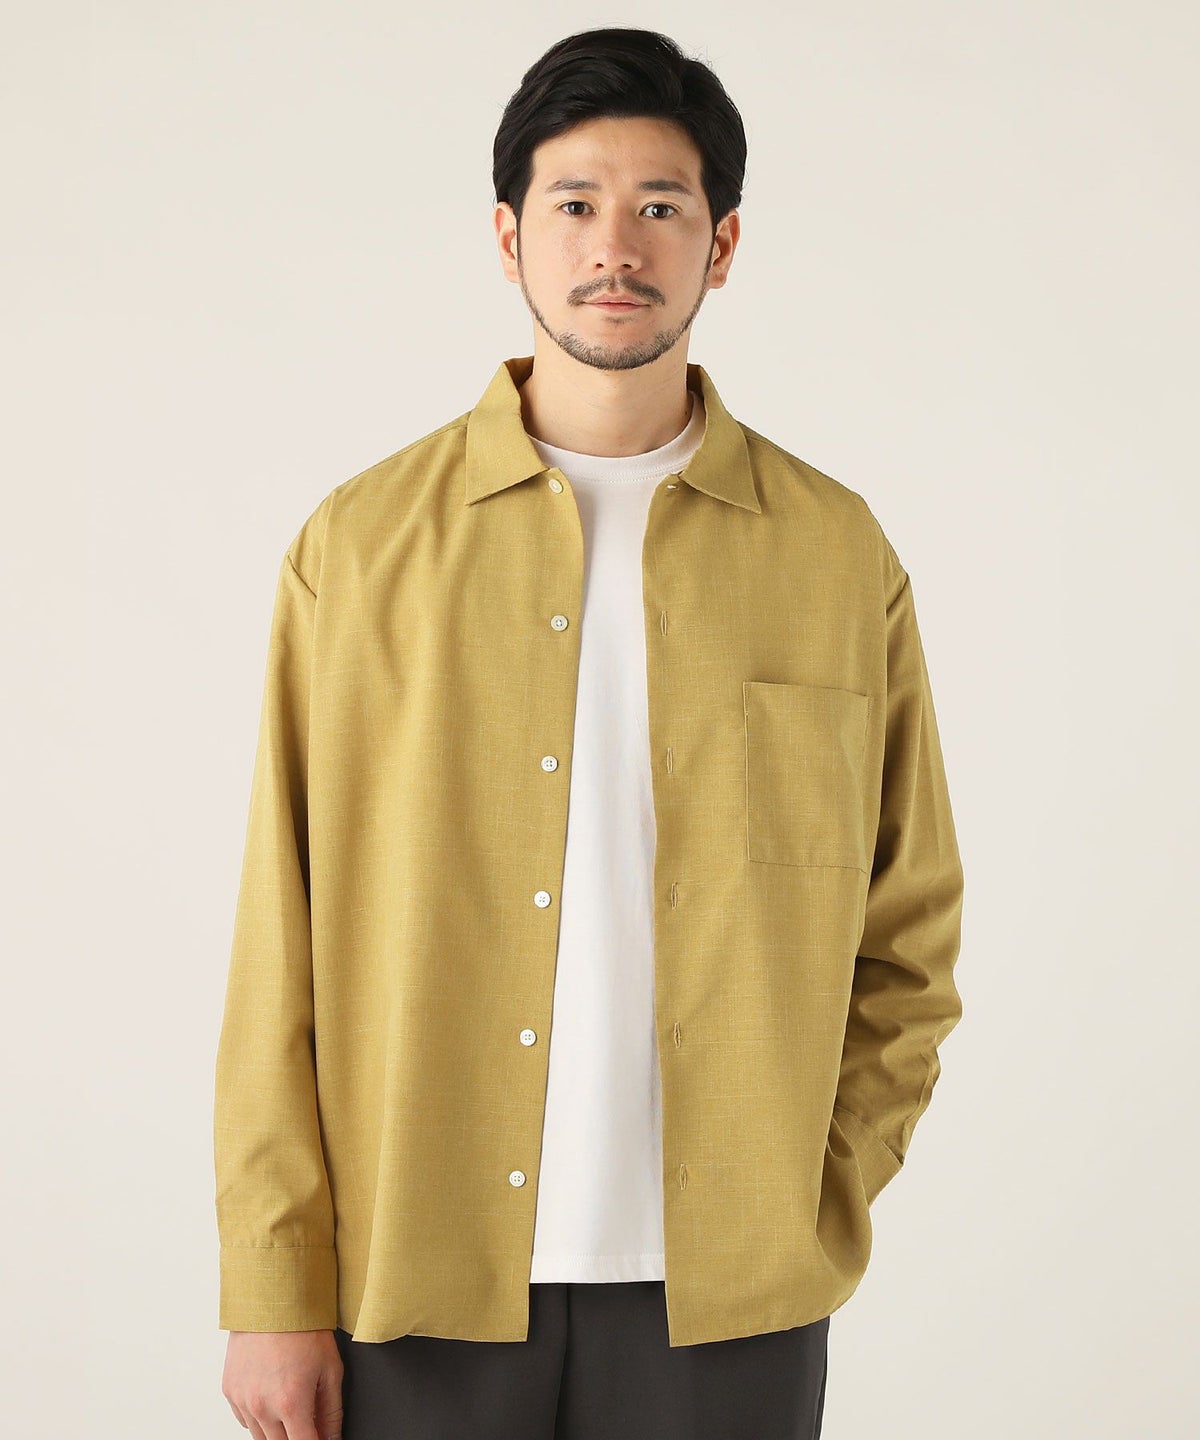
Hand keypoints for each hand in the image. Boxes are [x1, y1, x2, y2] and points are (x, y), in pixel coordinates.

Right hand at [221, 1330, 344, 1439]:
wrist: (272, 1299)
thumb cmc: (304, 1328)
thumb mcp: (331, 1369)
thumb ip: (332, 1412)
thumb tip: (333, 1438)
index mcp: (291, 1403)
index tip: (320, 1439)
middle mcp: (262, 1407)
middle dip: (297, 1437)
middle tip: (308, 1421)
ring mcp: (242, 1400)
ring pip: (260, 1437)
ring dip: (277, 1431)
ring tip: (291, 1403)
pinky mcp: (230, 1391)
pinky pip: (245, 1420)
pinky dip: (259, 1417)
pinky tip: (272, 1395)